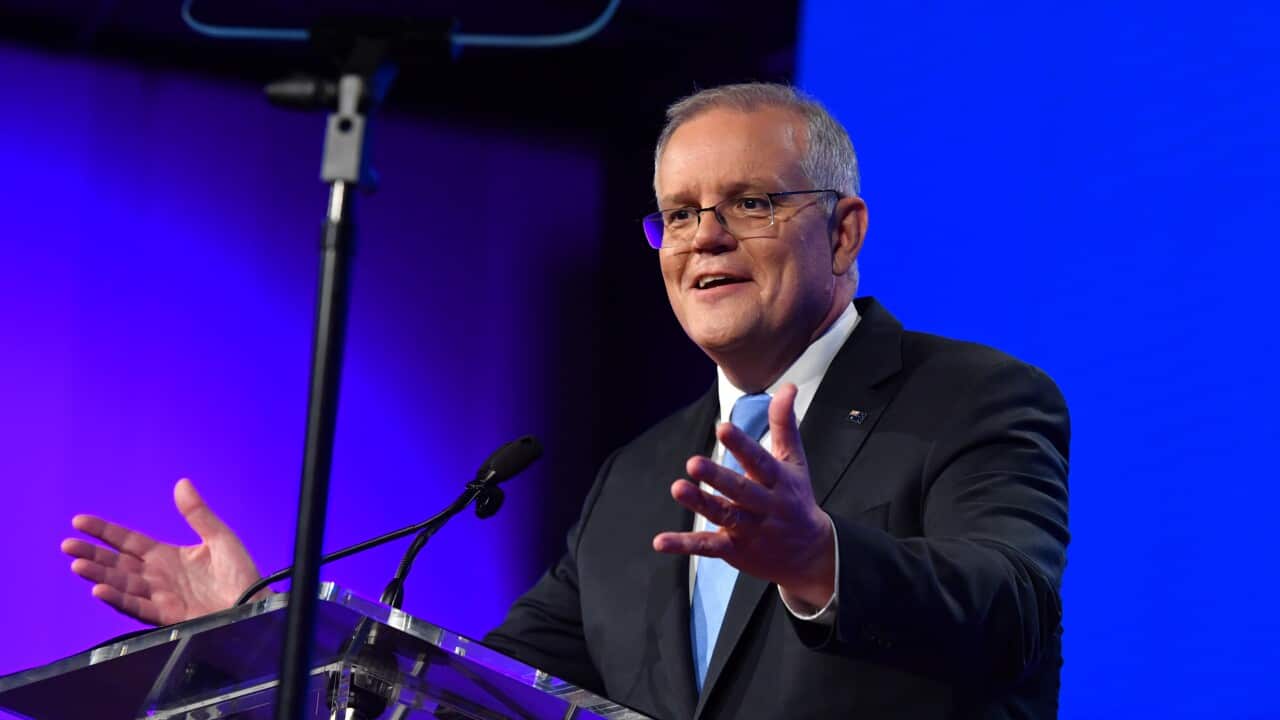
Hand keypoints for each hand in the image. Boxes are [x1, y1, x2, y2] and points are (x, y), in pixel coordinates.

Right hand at [61, 478, 262, 625]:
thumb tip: (181, 483)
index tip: (79, 521)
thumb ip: (198, 514)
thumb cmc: (241, 575)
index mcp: (168, 556)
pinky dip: (117, 599)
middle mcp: (158, 576)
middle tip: (67, 544)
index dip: (105, 531)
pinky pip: (137, 607)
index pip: (129, 541)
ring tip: (77, 564)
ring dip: (99, 575)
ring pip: (122, 585)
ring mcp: (160, 597)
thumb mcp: (220, 538)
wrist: (255, 605)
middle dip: (92, 554)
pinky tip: (99, 589)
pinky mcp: (167, 616)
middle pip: (117, 564)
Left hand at [652, 383, 835, 609]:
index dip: (741, 445)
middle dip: (718, 477)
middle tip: (694, 462)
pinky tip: (660, 541)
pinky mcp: (733, 549)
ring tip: (678, 488)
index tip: (722, 428)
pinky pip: (707, 546)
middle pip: (740, 491)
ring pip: (723, 515)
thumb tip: (786, 387)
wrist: (811, 555)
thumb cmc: (796, 499)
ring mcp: (748, 529)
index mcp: (777, 480)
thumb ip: (784, 424)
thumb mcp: (795, 462)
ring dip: (700, 503)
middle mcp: (764, 505)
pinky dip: (684, 544)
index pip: (759, 460)